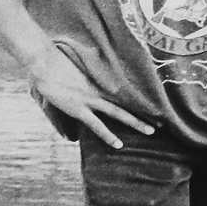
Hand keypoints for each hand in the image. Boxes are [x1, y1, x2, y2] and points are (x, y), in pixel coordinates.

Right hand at [23, 45, 152, 147]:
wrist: (42, 61)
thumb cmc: (53, 62)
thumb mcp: (70, 68)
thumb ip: (79, 75)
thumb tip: (82, 76)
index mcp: (97, 81)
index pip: (123, 92)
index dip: (138, 99)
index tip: (153, 104)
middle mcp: (98, 91)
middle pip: (127, 102)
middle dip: (145, 111)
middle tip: (163, 119)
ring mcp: (90, 100)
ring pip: (118, 113)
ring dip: (135, 122)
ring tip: (152, 131)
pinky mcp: (79, 108)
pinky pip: (97, 125)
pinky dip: (108, 135)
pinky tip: (119, 145)